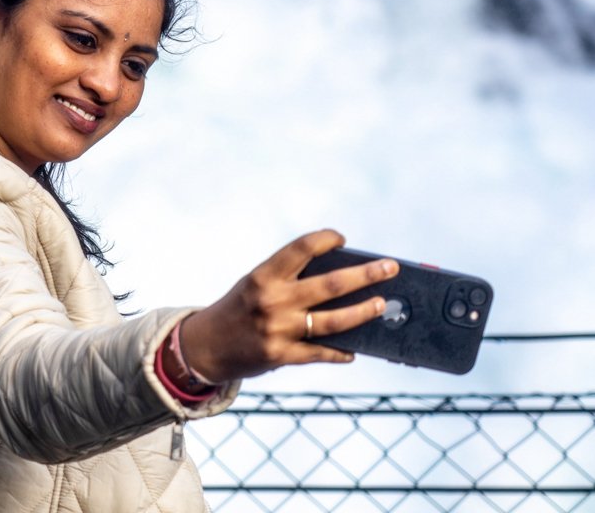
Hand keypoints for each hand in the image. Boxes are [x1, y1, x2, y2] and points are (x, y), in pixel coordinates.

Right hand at [176, 229, 396, 382]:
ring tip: (382, 304)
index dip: (326, 239)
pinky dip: (340, 351)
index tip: (342, 239)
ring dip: (364, 311)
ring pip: (334, 320)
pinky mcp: (281, 356)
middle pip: (331, 285)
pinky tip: (354, 350)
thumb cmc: (238, 309)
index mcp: (264, 275)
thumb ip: (290, 281)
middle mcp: (272, 300)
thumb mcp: (256, 285)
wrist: (205, 346)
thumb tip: (341, 280)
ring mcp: (278, 330)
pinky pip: (321, 353)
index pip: (302, 248)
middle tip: (390, 268)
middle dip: (366, 274)